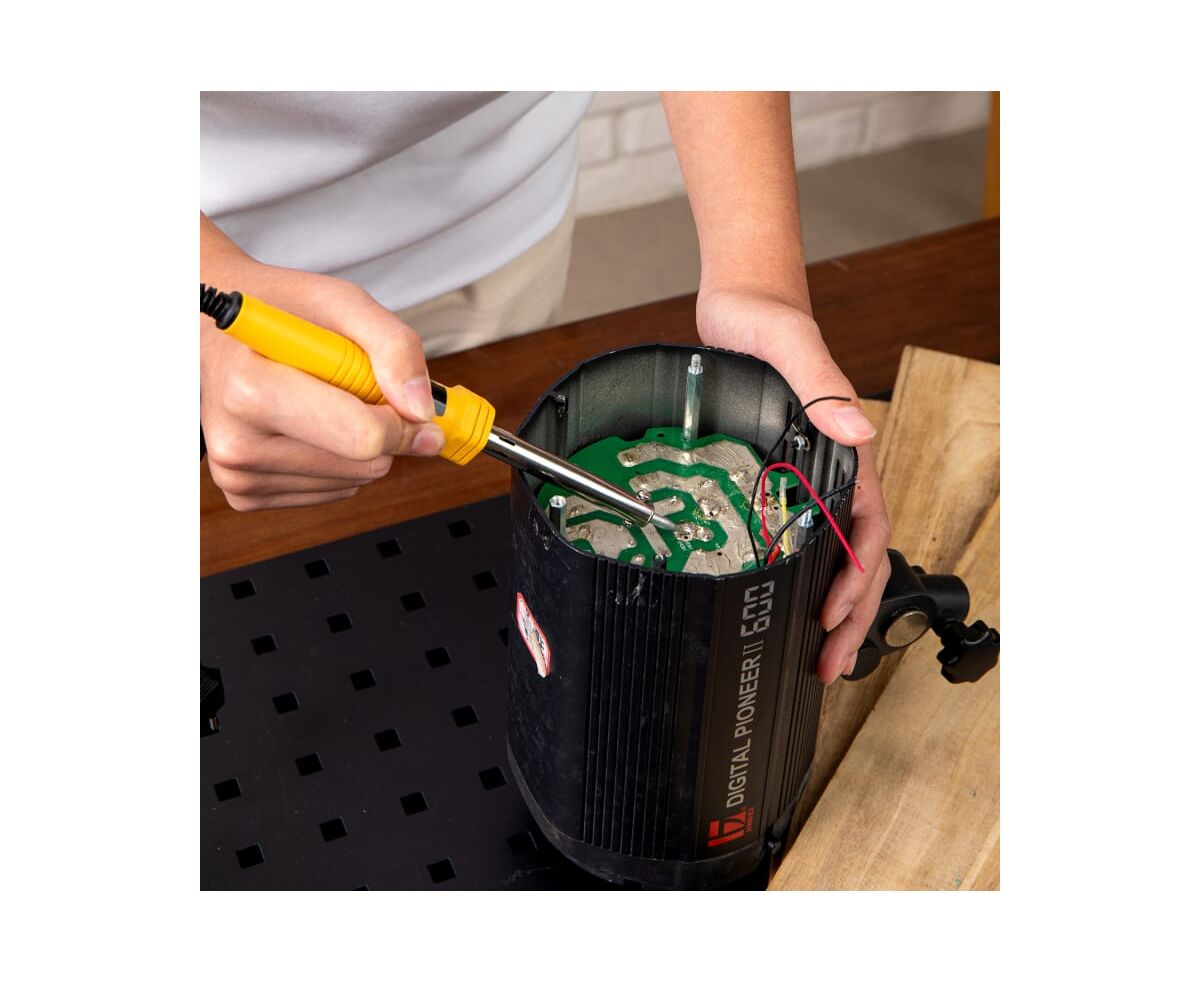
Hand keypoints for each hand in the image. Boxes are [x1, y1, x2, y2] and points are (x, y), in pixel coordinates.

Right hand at [200, 253, 445, 510]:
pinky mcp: (246, 494)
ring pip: (354, 482)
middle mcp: (237, 442)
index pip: (363, 438)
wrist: (214, 328)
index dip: (403, 421)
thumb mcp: (342, 303)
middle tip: (358, 388)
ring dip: (360, 444)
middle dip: (383, 429)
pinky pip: (332, 491)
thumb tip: (422, 409)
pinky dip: (339, 460)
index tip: (408, 399)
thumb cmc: (280, 312)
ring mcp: (238, 475)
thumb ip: (394, 347)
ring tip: (325, 399)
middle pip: (365, 466)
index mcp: (252, 390)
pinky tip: (311, 423)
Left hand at [696, 287, 891, 682]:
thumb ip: (822, 385)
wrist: (743, 304)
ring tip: (814, 655)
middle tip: (826, 666)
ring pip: (832, 555)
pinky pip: (801, 538)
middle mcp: (833, 469)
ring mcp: (808, 476)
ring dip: (829, 608)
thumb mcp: (792, 348)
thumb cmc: (768, 321)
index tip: (833, 617)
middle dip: (848, 616)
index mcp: (846, 450)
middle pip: (855, 557)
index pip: (867, 529)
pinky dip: (800, 578)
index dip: (856, 580)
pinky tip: (784, 602)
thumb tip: (858, 431)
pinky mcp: (780, 477)